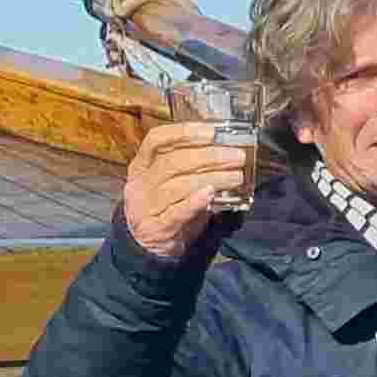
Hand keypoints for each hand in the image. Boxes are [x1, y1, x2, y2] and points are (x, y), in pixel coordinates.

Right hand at [120, 117, 256, 262]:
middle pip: (172, 163)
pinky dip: (195, 202)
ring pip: (178, 186)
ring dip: (211, 178)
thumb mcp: (169, 181)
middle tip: (237, 157)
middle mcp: (140, 184)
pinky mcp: (156, 228)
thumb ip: (189, 164)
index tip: (212, 131)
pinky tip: (211, 194)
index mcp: (141, 166)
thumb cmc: (166, 205)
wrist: (149, 245)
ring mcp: (145, 207)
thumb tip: (226, 147)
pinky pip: (176, 212)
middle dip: (209, 156)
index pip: (156, 140)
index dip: (183, 132)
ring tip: (236, 176)